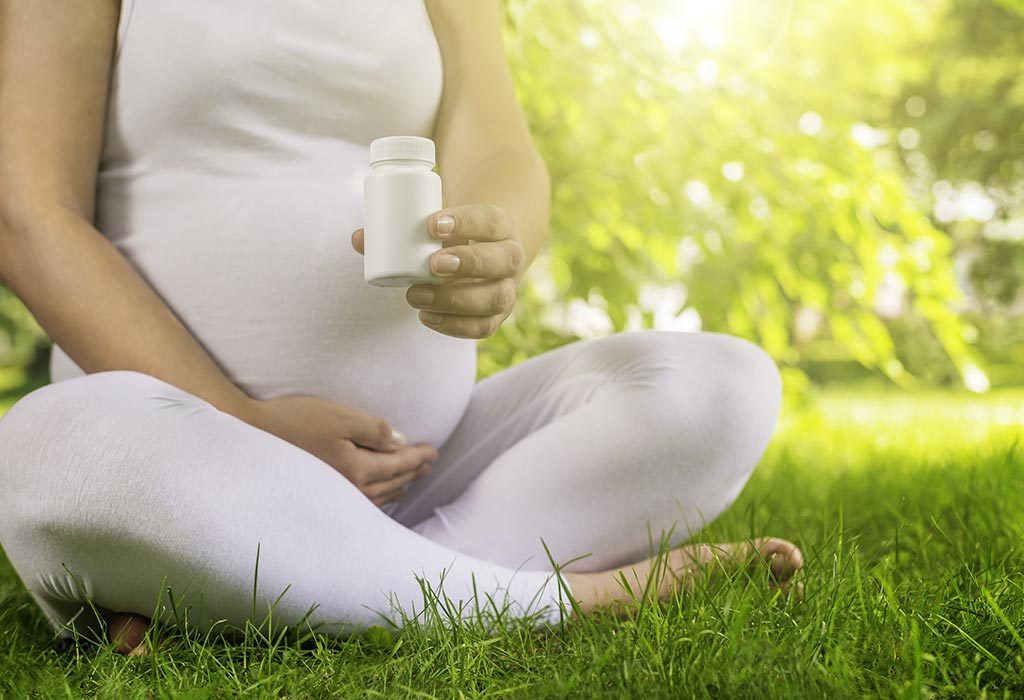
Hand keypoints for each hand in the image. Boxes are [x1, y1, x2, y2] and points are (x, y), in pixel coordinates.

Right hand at [242, 395, 437, 506]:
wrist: (249, 437)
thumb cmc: (295, 420)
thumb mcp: (340, 416)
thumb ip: (374, 430)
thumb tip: (401, 443)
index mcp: (357, 468)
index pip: (398, 464)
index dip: (418, 457)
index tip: (434, 451)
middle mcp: (349, 489)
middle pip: (391, 482)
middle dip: (412, 472)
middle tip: (428, 464)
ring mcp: (334, 496)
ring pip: (377, 496)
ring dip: (397, 486)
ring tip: (410, 479)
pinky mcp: (321, 496)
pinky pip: (360, 503)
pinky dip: (377, 497)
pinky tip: (378, 495)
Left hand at [351, 204, 526, 338]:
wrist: (483, 256)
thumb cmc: (452, 238)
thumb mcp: (436, 227)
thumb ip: (398, 230)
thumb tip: (359, 239)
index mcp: (500, 227)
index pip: (490, 221)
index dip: (465, 222)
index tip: (431, 224)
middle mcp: (512, 257)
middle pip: (502, 260)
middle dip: (467, 262)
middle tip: (431, 265)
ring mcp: (507, 289)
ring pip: (495, 298)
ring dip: (456, 299)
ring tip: (417, 295)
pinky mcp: (497, 316)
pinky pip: (484, 327)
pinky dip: (455, 326)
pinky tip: (427, 317)